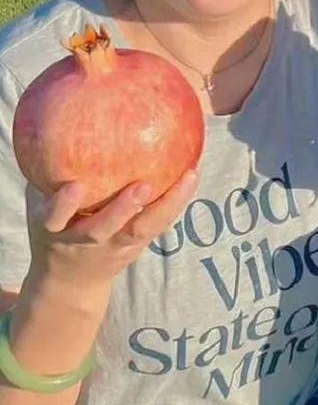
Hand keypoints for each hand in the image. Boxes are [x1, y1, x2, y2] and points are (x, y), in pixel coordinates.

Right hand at [26, 169, 199, 291]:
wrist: (70, 281)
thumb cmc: (56, 227)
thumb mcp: (39, 206)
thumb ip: (44, 175)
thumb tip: (50, 123)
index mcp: (54, 230)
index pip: (54, 219)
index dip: (63, 205)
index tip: (74, 186)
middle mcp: (84, 241)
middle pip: (102, 230)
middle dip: (121, 210)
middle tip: (141, 186)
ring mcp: (113, 247)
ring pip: (141, 230)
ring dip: (166, 205)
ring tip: (188, 176)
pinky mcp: (136, 247)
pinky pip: (158, 226)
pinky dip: (176, 203)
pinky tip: (192, 175)